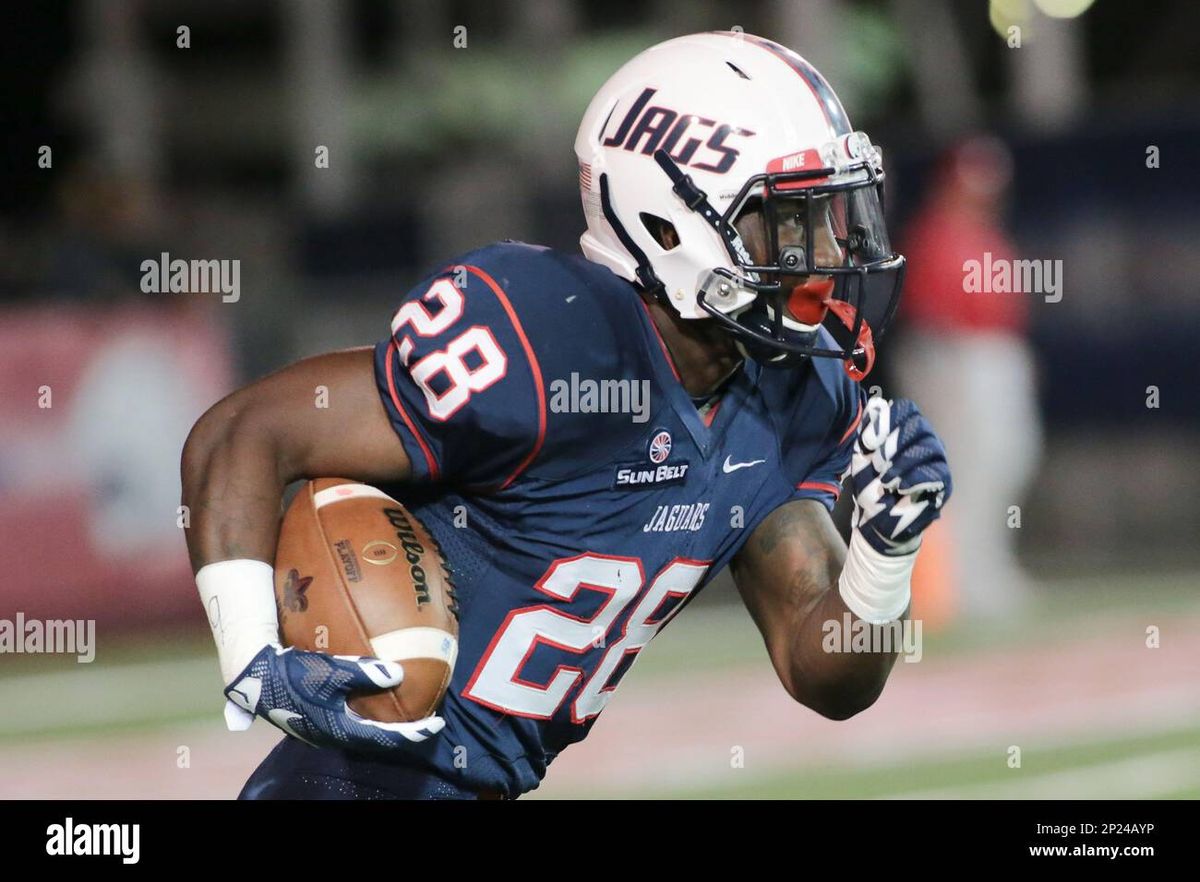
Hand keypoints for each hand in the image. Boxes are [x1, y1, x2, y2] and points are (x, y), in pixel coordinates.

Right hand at [223, 644, 444, 751]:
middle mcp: (333, 735)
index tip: (436, 725)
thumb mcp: (330, 672)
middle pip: (375, 738)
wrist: (255, 675)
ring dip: (384, 721)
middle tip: (426, 719)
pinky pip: (349, 717)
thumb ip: (364, 673)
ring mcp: (322, 728)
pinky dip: (367, 710)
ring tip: (404, 707)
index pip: (385, 738)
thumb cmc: (294, 674)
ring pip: (362, 729)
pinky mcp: (314, 716)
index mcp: (340, 730)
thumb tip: (398, 675)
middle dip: (401, 730)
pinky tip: (373, 695)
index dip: (413, 733)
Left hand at [843, 396, 950, 554]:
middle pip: (919, 426)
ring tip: (886, 479)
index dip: (888, 421)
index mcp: (907, 432)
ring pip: (928, 448)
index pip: (907, 411)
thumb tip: (876, 405)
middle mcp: (926, 442)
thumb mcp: (862, 456)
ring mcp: (937, 462)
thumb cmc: (871, 485)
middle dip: (895, 442)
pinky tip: (900, 487)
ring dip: (902, 462)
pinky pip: (935, 473)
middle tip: (878, 461)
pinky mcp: (943, 483)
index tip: (869, 442)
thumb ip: (868, 432)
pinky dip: (914, 478)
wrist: (877, 519)